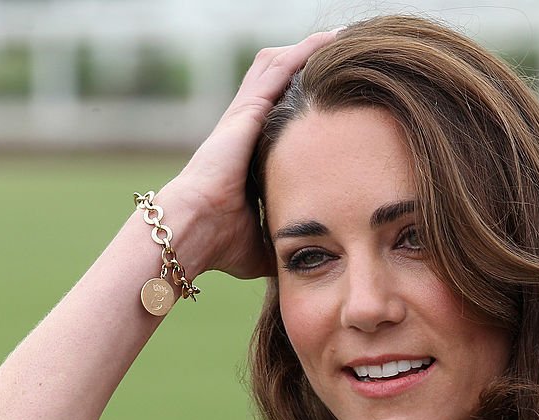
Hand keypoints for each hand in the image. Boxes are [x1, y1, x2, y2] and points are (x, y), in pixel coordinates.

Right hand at [162, 29, 340, 279]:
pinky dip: (303, 53)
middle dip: (311, 67)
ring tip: (342, 39)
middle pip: (280, 83)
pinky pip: (277, 70)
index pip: (284, 118)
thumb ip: (286, 242)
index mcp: (250, 155)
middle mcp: (246, 129)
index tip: (340, 99)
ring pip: (277, 67)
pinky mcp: (244, 111)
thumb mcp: (265, 243)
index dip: (308, 104)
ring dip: (309, 51)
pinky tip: (329, 41)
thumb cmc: (219, 243)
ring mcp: (243, 116)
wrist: (190, 231)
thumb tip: (309, 262)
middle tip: (348, 55)